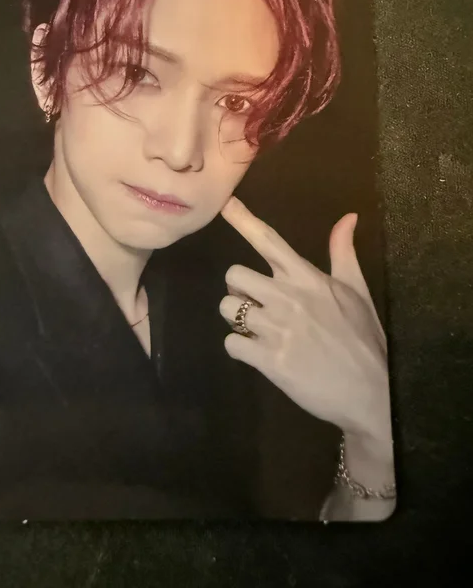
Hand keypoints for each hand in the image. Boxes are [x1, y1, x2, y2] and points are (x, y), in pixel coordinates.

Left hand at [219, 197, 391, 452]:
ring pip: (227, 308)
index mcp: (307, 278)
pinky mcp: (268, 360)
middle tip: (256, 302)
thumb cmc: (364, 339)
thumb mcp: (358, 291)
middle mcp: (287, 297)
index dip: (244, 220)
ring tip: (257, 329)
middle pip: (234, 275)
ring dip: (236, 318)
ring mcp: (276, 328)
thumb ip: (344, 253)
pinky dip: (239, 348)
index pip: (269, 241)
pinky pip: (231, 343)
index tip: (225, 205)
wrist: (371, 392)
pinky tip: (256, 353)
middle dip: (239, 288)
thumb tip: (348, 217)